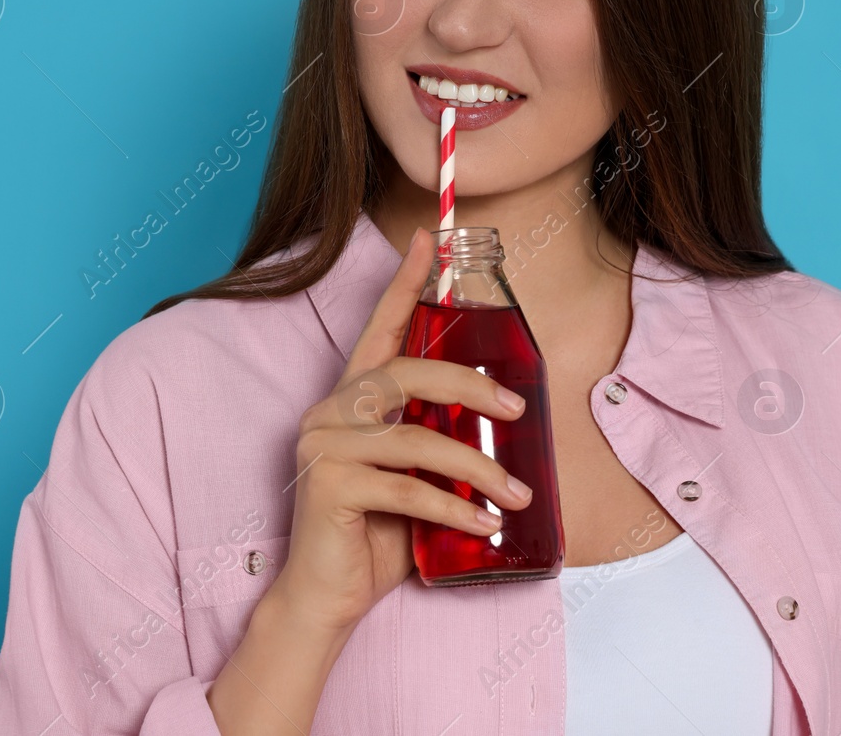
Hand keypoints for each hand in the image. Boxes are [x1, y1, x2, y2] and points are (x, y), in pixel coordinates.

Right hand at [268, 226, 532, 632]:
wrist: (323, 598)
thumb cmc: (374, 537)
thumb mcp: (413, 480)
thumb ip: (436, 446)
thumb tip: (503, 431)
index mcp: (349, 401)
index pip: (379, 330)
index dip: (404, 284)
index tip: (429, 242)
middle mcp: (329, 412)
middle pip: (405, 373)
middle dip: (468, 385)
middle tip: (517, 407)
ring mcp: (323, 445)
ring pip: (415, 438)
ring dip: (476, 466)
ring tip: (516, 494)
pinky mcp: (327, 484)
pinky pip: (406, 488)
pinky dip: (453, 507)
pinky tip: (484, 525)